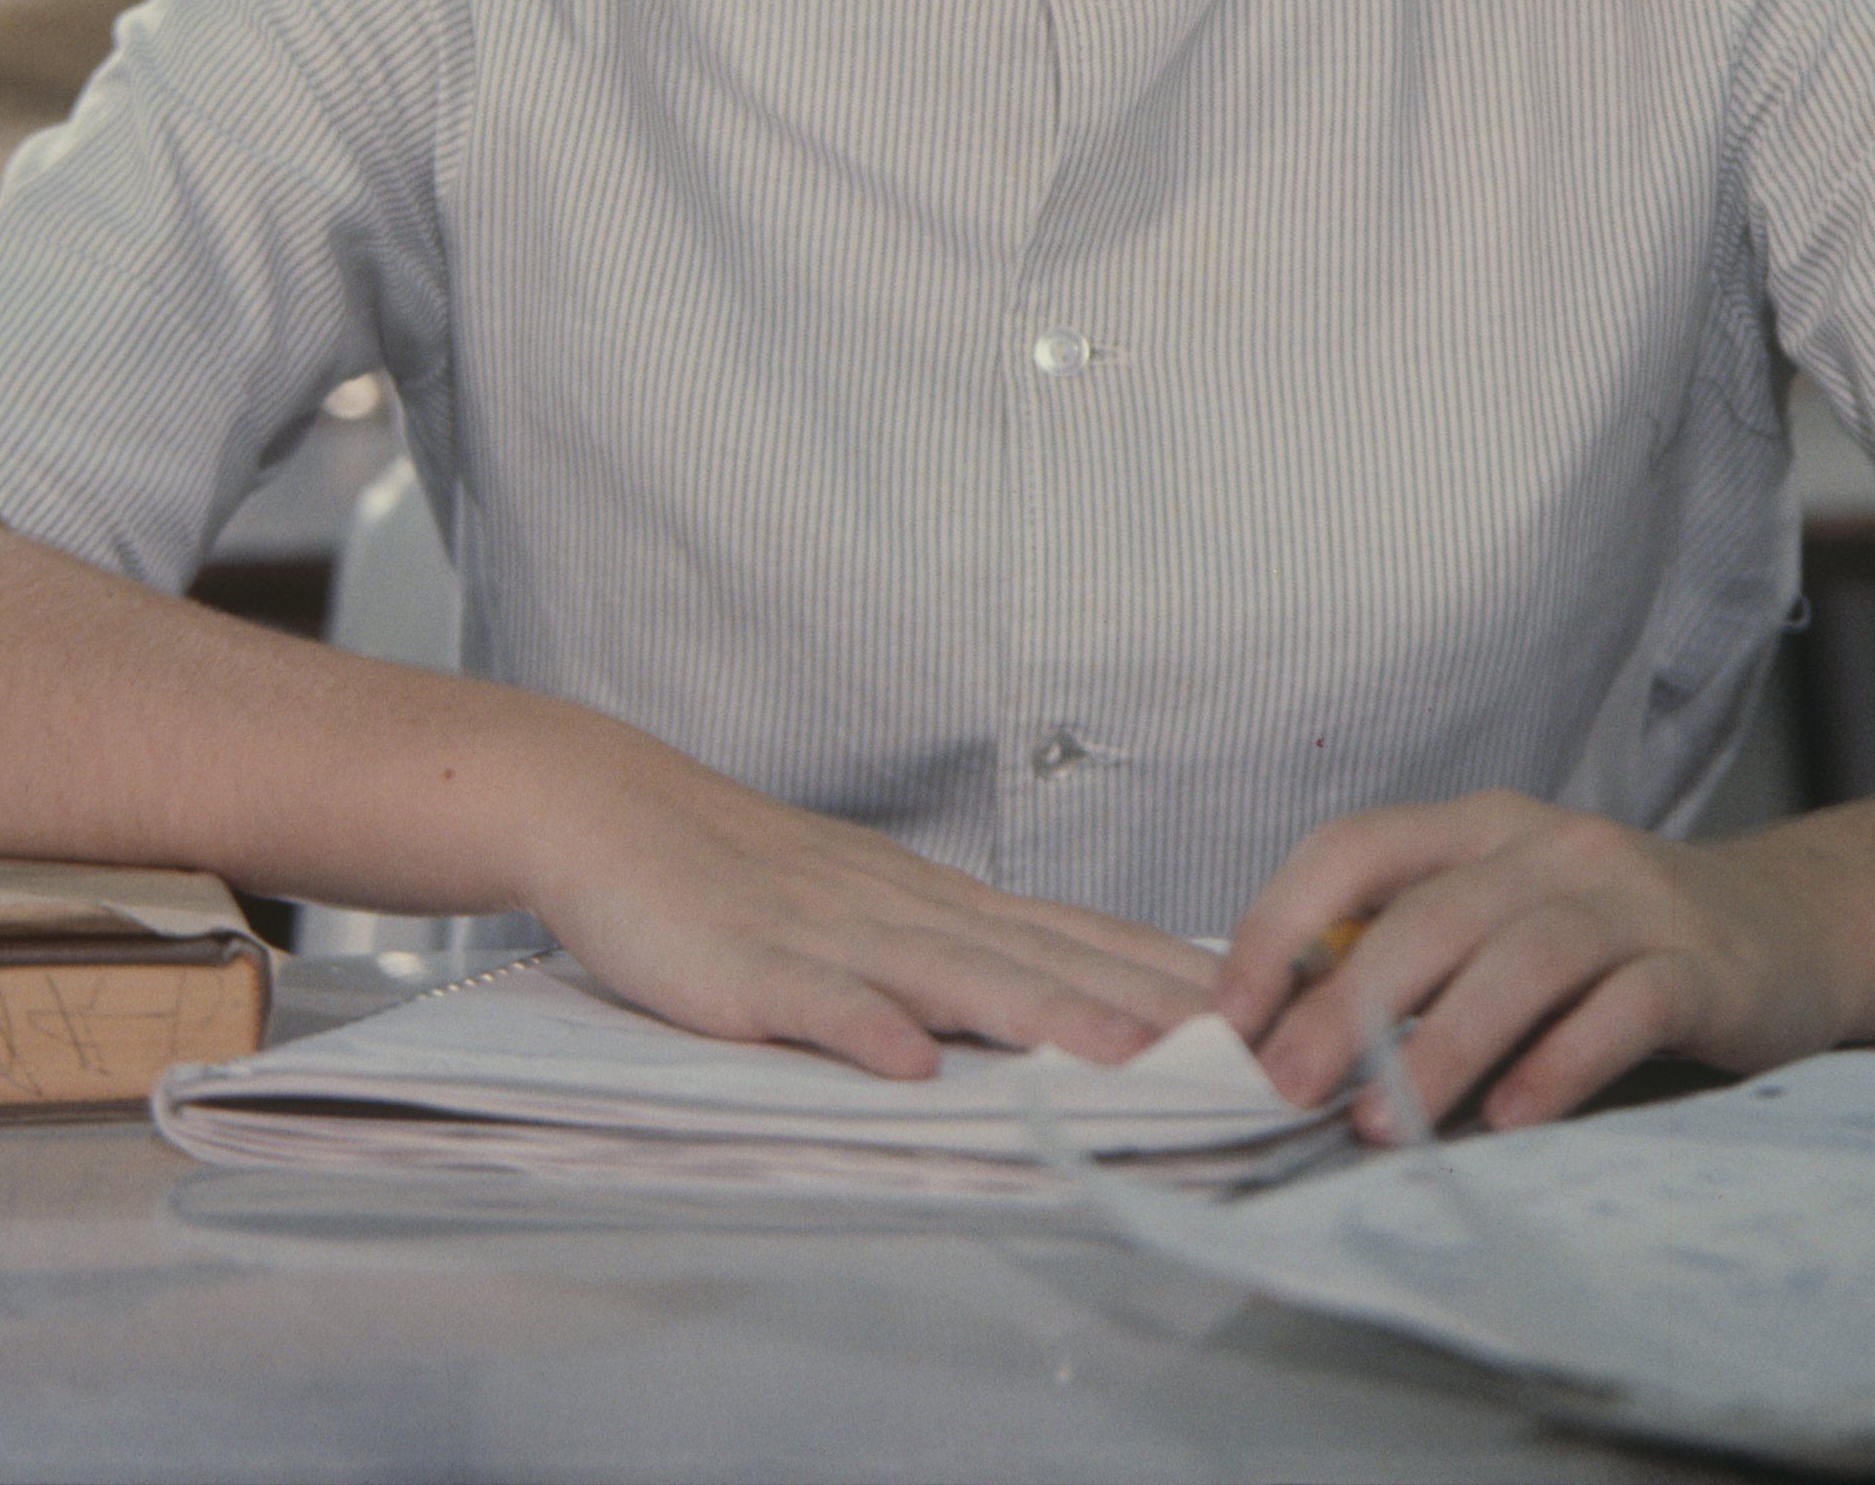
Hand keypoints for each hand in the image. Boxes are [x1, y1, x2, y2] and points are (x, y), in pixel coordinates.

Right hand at [511, 709, 1217, 1082]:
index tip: (1258, 1011)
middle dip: (1142, 1006)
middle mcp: (902, 910)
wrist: (616, 810)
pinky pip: (812, 1001)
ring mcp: (827, 935)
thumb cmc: (745, 877)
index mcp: (936, 902)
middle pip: (1041, 958)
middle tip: (1236, 1045)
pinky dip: (862, 1029)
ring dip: (1039, 1017)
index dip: (1167, 976)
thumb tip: (1068, 999)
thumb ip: (957, 952)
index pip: (1075, 937)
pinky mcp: (746, 968)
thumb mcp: (869, 905)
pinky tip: (909, 1065)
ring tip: (1118, 1058)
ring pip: (950, 975)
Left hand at [1218, 793, 1849, 1135]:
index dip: (1284, 922)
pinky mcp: (1702, 966)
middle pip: (1435, 911)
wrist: (1784, 931)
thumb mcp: (1504, 920)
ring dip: (1445, 1043)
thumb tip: (1281, 1034)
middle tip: (1289, 1085)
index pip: (1358, 846)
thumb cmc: (1608, 940)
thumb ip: (1414, 955)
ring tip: (1386, 1122)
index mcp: (1480, 826)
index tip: (1230, 1013)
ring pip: (1524, 957)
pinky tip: (1515, 1121)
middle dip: (1349, 1002)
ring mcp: (1632, 899)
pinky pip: (1625, 1006)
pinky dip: (1563, 1061)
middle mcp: (1550, 845)